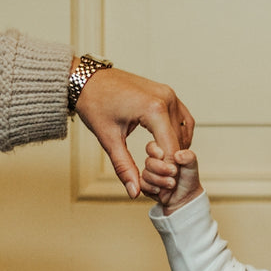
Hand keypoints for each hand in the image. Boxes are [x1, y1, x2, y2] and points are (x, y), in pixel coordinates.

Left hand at [74, 64, 193, 197]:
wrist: (86, 79)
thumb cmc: (95, 104)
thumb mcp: (109, 138)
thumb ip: (124, 166)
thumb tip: (134, 192)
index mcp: (153, 109)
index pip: (171, 148)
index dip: (168, 170)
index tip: (163, 186)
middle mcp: (166, 99)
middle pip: (180, 140)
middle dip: (173, 161)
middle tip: (163, 178)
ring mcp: (168, 93)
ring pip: (184, 129)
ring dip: (178, 147)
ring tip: (164, 163)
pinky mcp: (165, 92)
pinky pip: (181, 116)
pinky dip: (179, 133)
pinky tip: (168, 145)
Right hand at [144, 141, 202, 212]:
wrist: (186, 196)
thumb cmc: (188, 178)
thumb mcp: (192, 165)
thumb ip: (188, 157)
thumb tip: (178, 155)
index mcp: (163, 153)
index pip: (151, 147)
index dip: (154, 151)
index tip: (162, 155)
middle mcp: (154, 162)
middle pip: (148, 162)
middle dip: (161, 168)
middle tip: (174, 172)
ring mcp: (149, 174)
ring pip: (146, 174)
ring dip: (159, 180)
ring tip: (172, 184)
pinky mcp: (146, 186)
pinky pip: (142, 185)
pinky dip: (151, 188)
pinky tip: (159, 190)